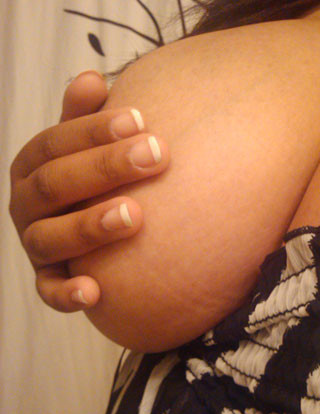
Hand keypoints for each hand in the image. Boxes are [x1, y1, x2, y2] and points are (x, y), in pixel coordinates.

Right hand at [9, 70, 169, 311]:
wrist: (89, 233)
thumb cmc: (93, 181)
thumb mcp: (85, 147)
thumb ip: (84, 119)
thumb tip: (91, 77)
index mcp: (33, 165)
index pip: (56, 143)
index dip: (94, 130)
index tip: (141, 119)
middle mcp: (27, 204)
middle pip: (55, 184)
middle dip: (105, 168)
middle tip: (155, 155)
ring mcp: (35, 244)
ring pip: (50, 237)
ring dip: (89, 226)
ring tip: (135, 215)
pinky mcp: (48, 280)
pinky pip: (49, 291)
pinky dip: (67, 294)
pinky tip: (95, 292)